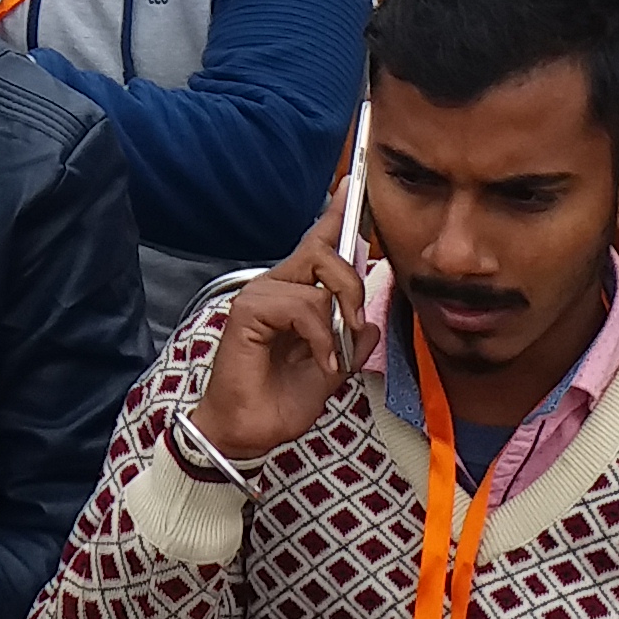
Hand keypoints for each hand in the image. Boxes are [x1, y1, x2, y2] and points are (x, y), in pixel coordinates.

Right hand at [188, 239, 369, 464]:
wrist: (248, 432)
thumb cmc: (279, 403)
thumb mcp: (331, 373)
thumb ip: (350, 346)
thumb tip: (370, 324)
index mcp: (291, 297)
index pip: (316, 246)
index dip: (334, 217)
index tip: (351, 186)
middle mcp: (274, 288)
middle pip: (321, 252)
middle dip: (351, 281)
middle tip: (357, 321)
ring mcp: (259, 297)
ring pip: (316, 280)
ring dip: (338, 320)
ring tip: (334, 355)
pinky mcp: (248, 311)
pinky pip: (302, 307)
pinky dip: (321, 337)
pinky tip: (319, 362)